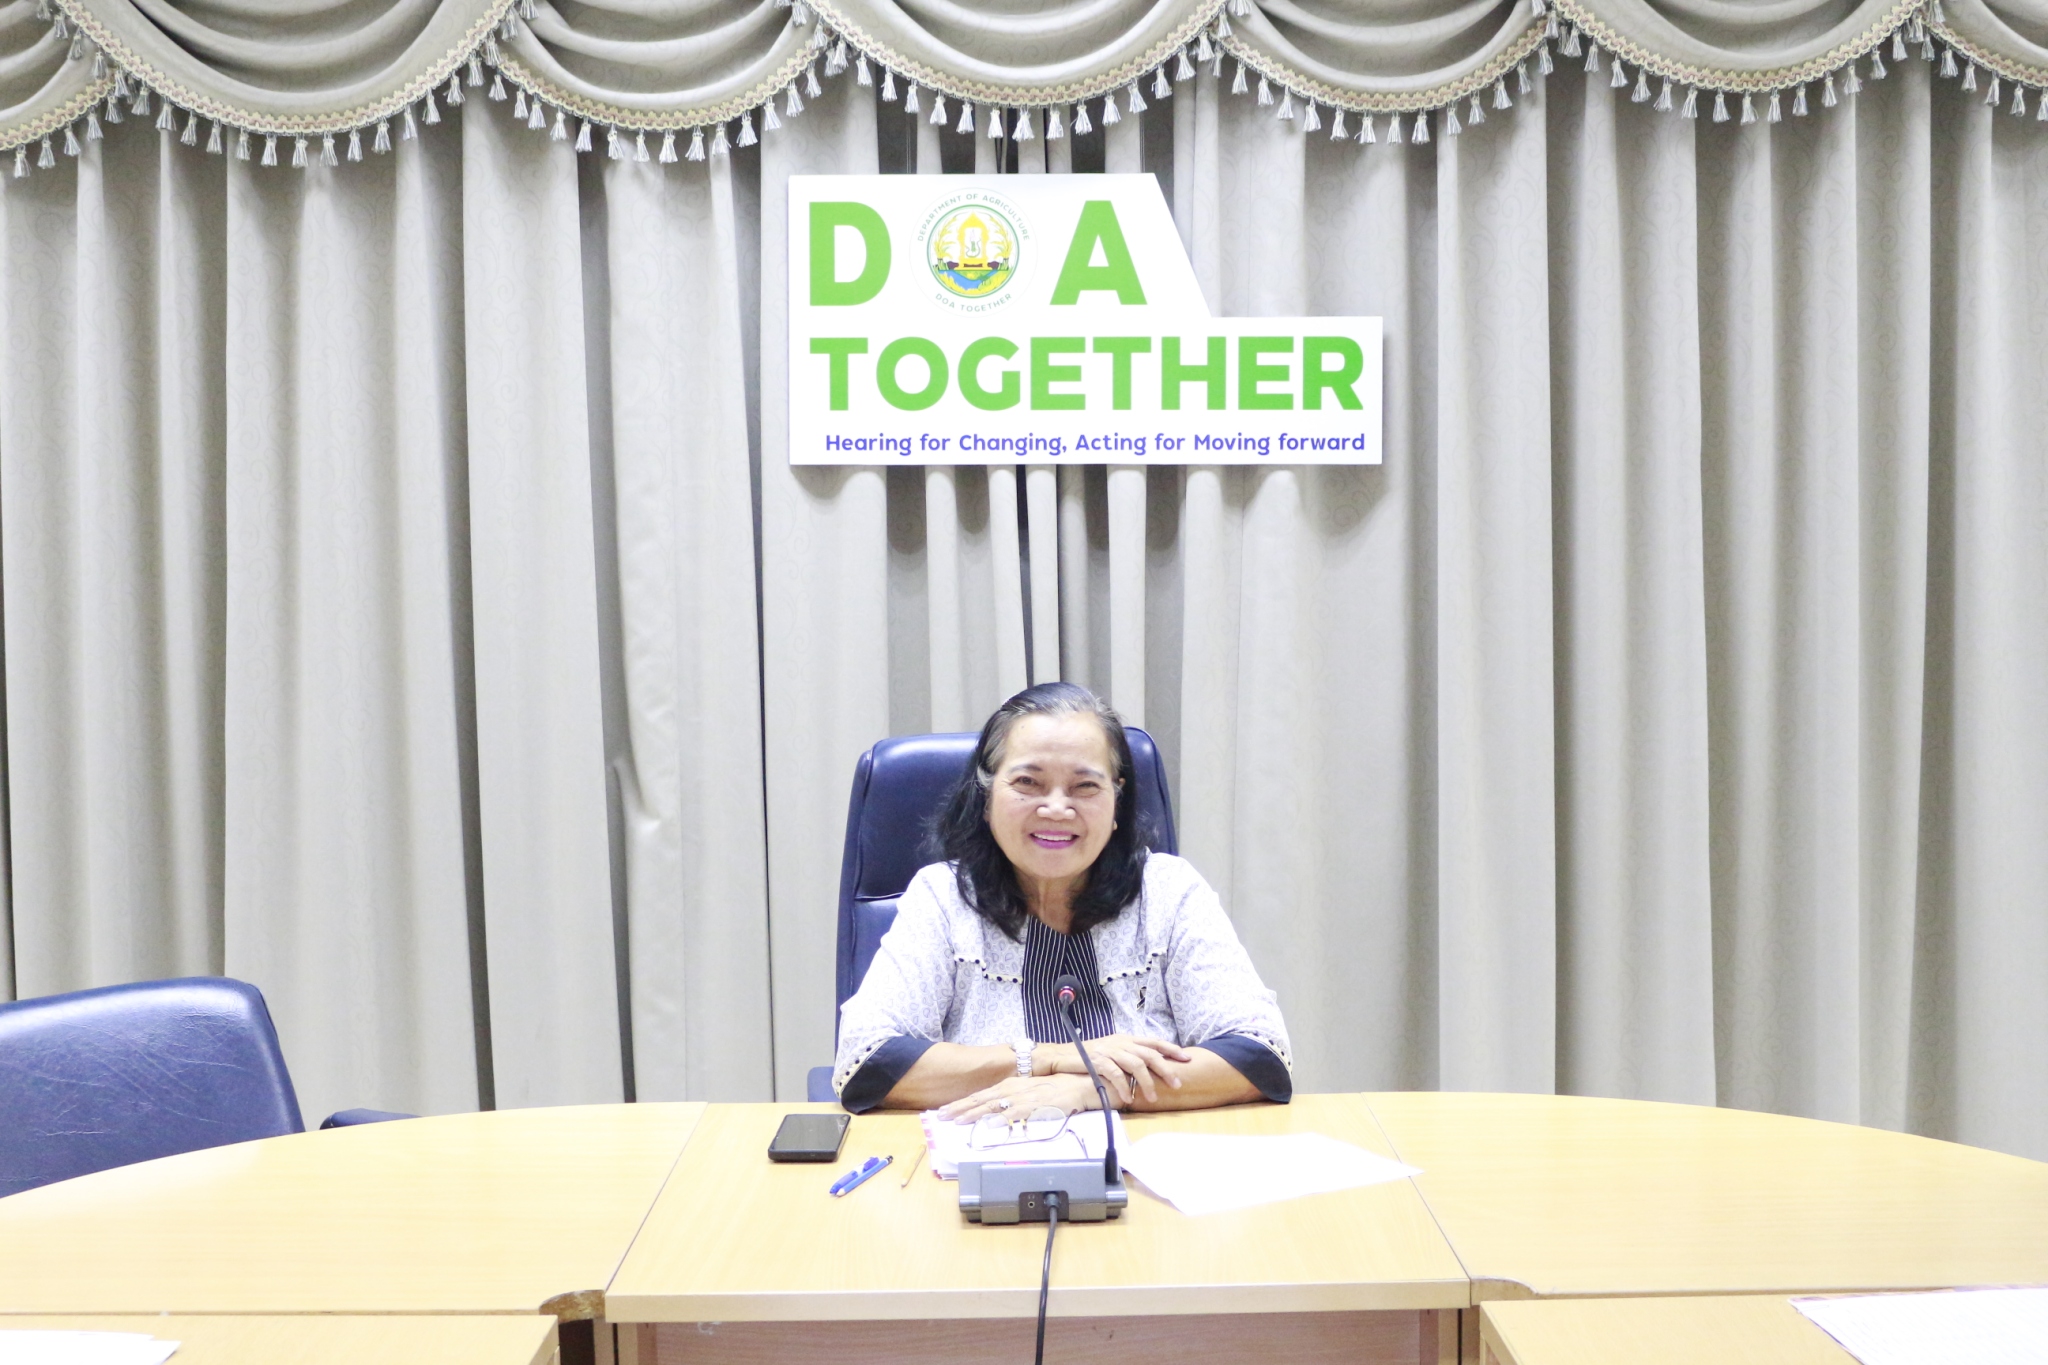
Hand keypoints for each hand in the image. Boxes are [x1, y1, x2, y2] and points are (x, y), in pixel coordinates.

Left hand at [937, 1071, 1119, 1123]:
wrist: (1081, 1084)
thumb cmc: (1058, 1089)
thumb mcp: (1031, 1094)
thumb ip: (1014, 1103)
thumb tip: (995, 1116)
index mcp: (1011, 1085)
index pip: (982, 1095)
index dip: (963, 1104)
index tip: (946, 1112)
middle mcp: (1013, 1089)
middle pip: (982, 1100)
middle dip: (960, 1109)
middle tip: (941, 1117)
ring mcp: (1023, 1097)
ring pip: (993, 1106)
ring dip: (974, 1114)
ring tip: (957, 1121)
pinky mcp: (1034, 1106)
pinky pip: (1014, 1114)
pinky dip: (1000, 1120)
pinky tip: (988, 1125)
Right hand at [1038, 1035, 1190, 1105]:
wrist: (1063, 1055)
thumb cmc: (1089, 1056)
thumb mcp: (1112, 1051)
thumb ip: (1129, 1055)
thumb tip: (1149, 1066)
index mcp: (1126, 1039)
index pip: (1153, 1041)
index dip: (1171, 1049)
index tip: (1187, 1058)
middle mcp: (1120, 1042)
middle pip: (1149, 1054)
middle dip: (1165, 1069)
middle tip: (1177, 1084)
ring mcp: (1109, 1051)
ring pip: (1136, 1065)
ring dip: (1147, 1083)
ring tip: (1153, 1098)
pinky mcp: (1098, 1061)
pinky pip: (1116, 1074)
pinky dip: (1124, 1087)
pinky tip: (1129, 1098)